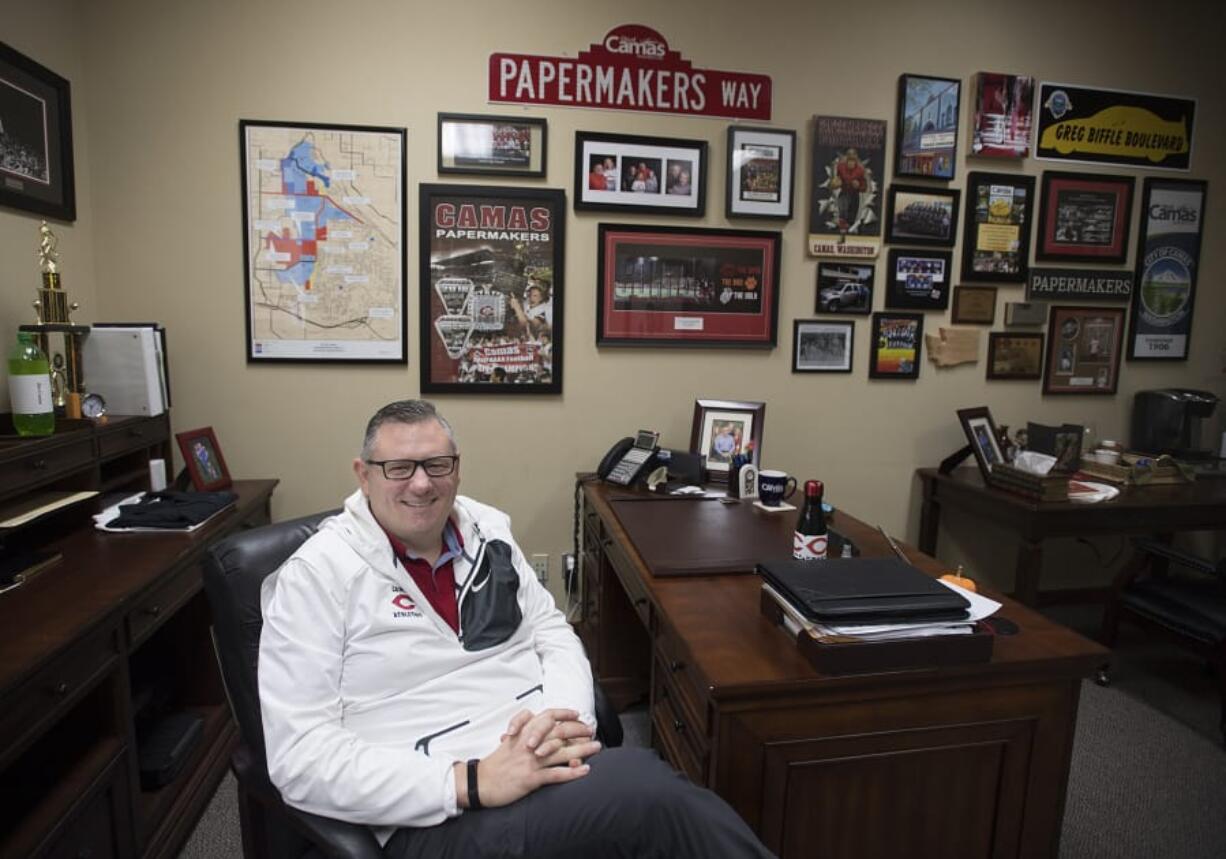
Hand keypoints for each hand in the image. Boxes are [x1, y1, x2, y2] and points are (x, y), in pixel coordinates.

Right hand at [468, 708, 599, 807]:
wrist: (480, 781)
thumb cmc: (495, 764)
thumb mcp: (509, 743)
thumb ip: (524, 735)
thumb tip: (539, 734)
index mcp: (523, 732)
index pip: (546, 716)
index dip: (564, 713)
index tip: (577, 714)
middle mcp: (529, 743)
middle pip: (559, 731)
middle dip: (579, 730)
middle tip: (591, 731)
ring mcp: (531, 760)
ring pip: (561, 752)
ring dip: (582, 749)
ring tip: (596, 747)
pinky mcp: (530, 777)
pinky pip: (555, 774)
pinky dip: (572, 772)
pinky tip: (584, 770)